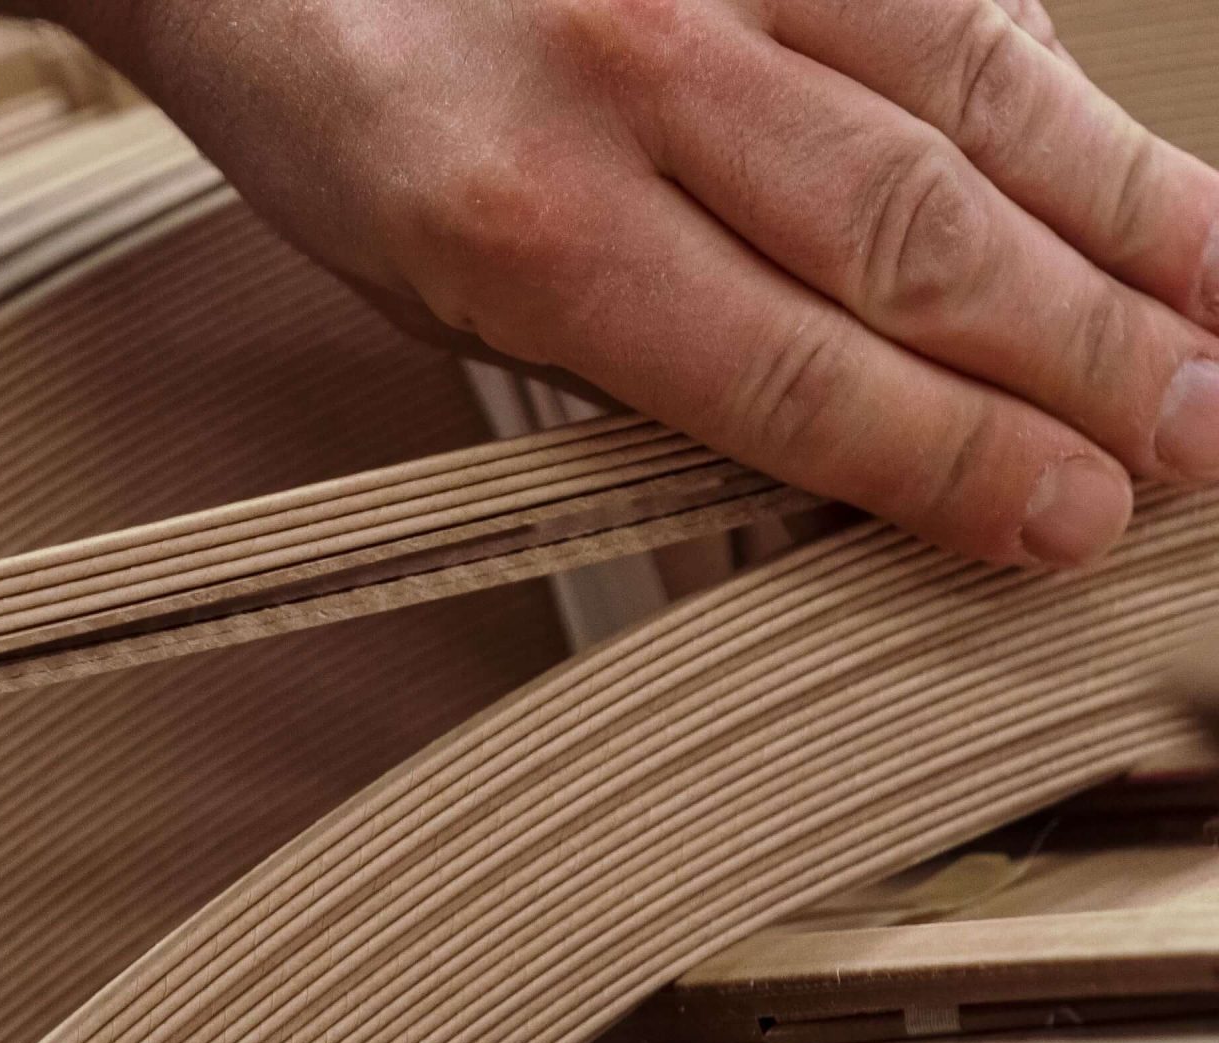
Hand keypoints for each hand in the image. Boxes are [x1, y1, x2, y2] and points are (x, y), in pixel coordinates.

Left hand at [29, 0, 1218, 566]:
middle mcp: (632, 74)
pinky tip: (1149, 186)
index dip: (954, 460)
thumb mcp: (446, 305)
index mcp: (521, 221)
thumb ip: (645, 378)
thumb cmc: (354, 130)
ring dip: (1130, 227)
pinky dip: (1064, 97)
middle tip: (1196, 448)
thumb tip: (852, 483)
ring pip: (978, 102)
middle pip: (920, 240)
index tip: (1068, 522)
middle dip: (1086, 359)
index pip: (790, 372)